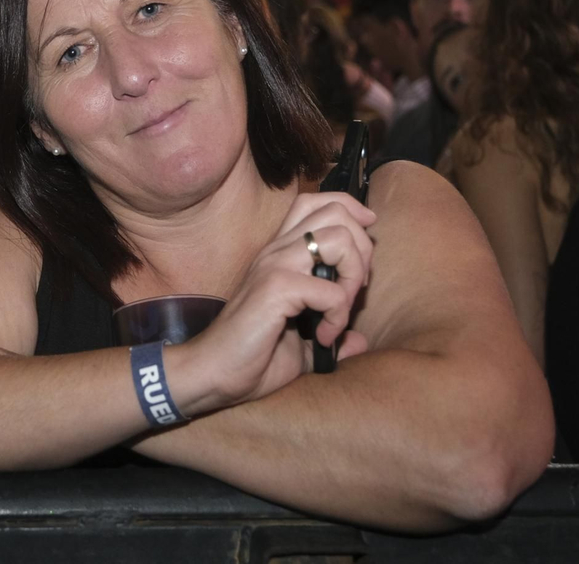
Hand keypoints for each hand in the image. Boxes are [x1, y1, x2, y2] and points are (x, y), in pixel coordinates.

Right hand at [174, 192, 375, 415]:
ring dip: (354, 275)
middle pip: (335, 211)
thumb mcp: (302, 345)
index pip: (317, 203)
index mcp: (281, 254)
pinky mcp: (275, 288)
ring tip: (341, 309)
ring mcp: (274, 265)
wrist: (214, 374)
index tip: (364, 248)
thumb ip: (331, 335)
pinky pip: (330, 290)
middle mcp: (277, 251)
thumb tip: (360, 342)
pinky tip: (324, 337)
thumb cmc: (252, 359)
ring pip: (338, 238)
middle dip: (363, 249)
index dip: (350, 212)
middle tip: (354, 290)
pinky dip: (338, 316)